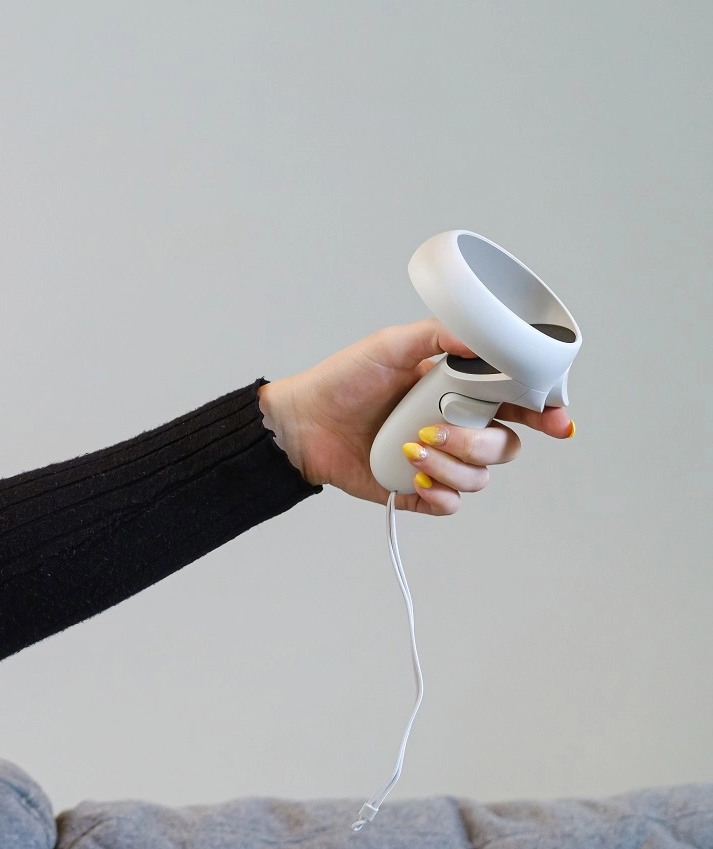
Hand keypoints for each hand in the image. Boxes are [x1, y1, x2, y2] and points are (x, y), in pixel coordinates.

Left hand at [256, 319, 575, 514]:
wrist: (301, 423)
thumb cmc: (343, 381)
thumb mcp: (389, 345)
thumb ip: (437, 335)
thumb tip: (480, 336)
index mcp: (460, 391)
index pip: (518, 404)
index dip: (545, 413)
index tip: (556, 420)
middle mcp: (455, 427)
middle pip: (505, 446)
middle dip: (481, 443)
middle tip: (437, 430)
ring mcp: (437, 461)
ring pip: (479, 477)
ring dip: (451, 466)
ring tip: (410, 447)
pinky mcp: (415, 489)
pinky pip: (450, 504)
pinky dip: (440, 494)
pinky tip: (417, 478)